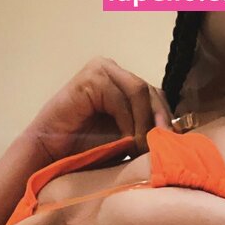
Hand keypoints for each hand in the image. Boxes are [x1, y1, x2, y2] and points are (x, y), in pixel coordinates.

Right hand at [24, 57, 171, 162]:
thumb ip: (144, 131)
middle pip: (151, 91)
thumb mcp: (124, 140)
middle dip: (158, 121)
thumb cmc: (83, 150)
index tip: (171, 144)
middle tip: (161, 147)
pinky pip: (120, 98)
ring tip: (141, 149)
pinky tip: (126, 142)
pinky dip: (127, 122)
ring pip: (139, 92)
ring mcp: (102, 70)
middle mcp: (114, 72)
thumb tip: (174, 137)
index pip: (155, 95)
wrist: (49, 154)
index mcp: (123, 83)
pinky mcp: (92, 77)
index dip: (166, 119)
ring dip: (143, 124)